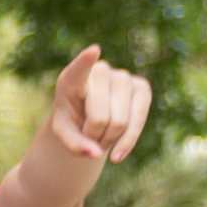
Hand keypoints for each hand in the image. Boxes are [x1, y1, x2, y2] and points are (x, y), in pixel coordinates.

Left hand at [45, 45, 150, 166]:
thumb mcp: (64, 134)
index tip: (93, 51)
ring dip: (109, 139)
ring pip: (120, 122)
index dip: (86, 61)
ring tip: (99, 137)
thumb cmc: (72, 121)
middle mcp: (99, 71)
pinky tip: (117, 155)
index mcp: (71, 79)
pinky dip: (127, 141)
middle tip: (87, 136)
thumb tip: (94, 154)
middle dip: (93, 136)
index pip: (79, 70)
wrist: (90, 118)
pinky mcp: (142, 87)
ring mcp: (123, 76)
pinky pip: (139, 120)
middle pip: (100, 118)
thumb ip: (73, 144)